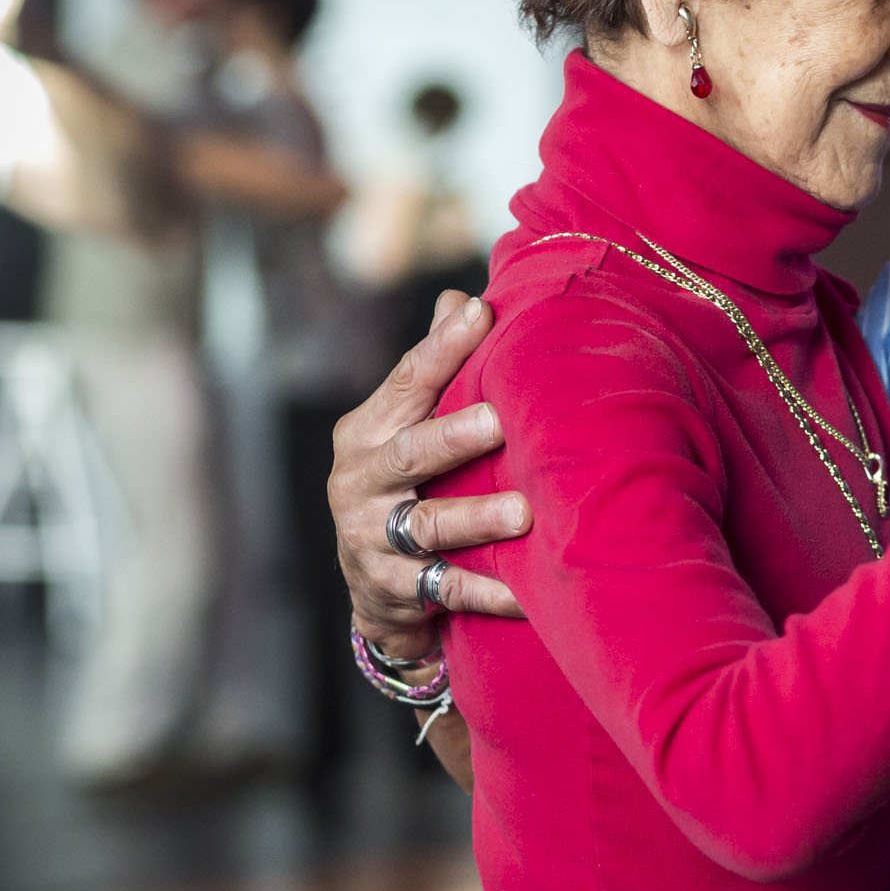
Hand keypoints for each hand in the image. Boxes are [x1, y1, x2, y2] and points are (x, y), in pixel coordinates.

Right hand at [329, 291, 530, 659]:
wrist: (377, 591)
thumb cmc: (407, 486)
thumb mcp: (408, 428)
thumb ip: (434, 370)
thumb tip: (461, 298)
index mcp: (367, 431)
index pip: (406, 381)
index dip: (442, 347)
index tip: (481, 313)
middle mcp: (359, 481)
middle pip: (410, 452)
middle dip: (456, 435)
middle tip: (504, 420)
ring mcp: (370, 538)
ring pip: (427, 525)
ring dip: (477, 518)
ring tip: (525, 513)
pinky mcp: (391, 589)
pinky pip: (446, 589)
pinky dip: (488, 591)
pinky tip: (529, 592)